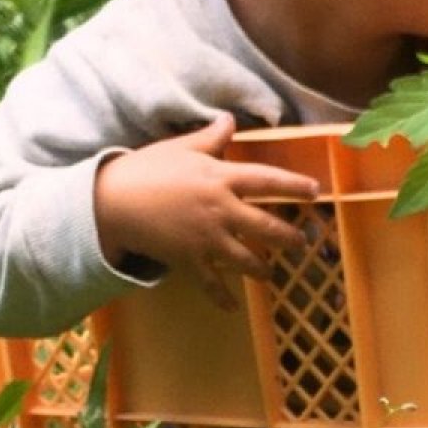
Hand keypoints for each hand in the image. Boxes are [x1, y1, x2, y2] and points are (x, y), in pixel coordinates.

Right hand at [94, 113, 320, 309]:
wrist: (112, 202)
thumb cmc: (146, 169)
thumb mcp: (180, 147)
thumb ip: (210, 138)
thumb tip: (229, 120)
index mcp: (221, 178)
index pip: (268, 181)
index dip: (294, 186)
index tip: (315, 192)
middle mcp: (221, 209)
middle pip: (266, 227)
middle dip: (288, 238)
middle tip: (302, 244)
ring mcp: (207, 238)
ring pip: (245, 259)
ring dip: (262, 268)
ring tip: (271, 273)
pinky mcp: (189, 259)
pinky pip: (211, 283)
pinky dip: (222, 297)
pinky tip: (232, 307)